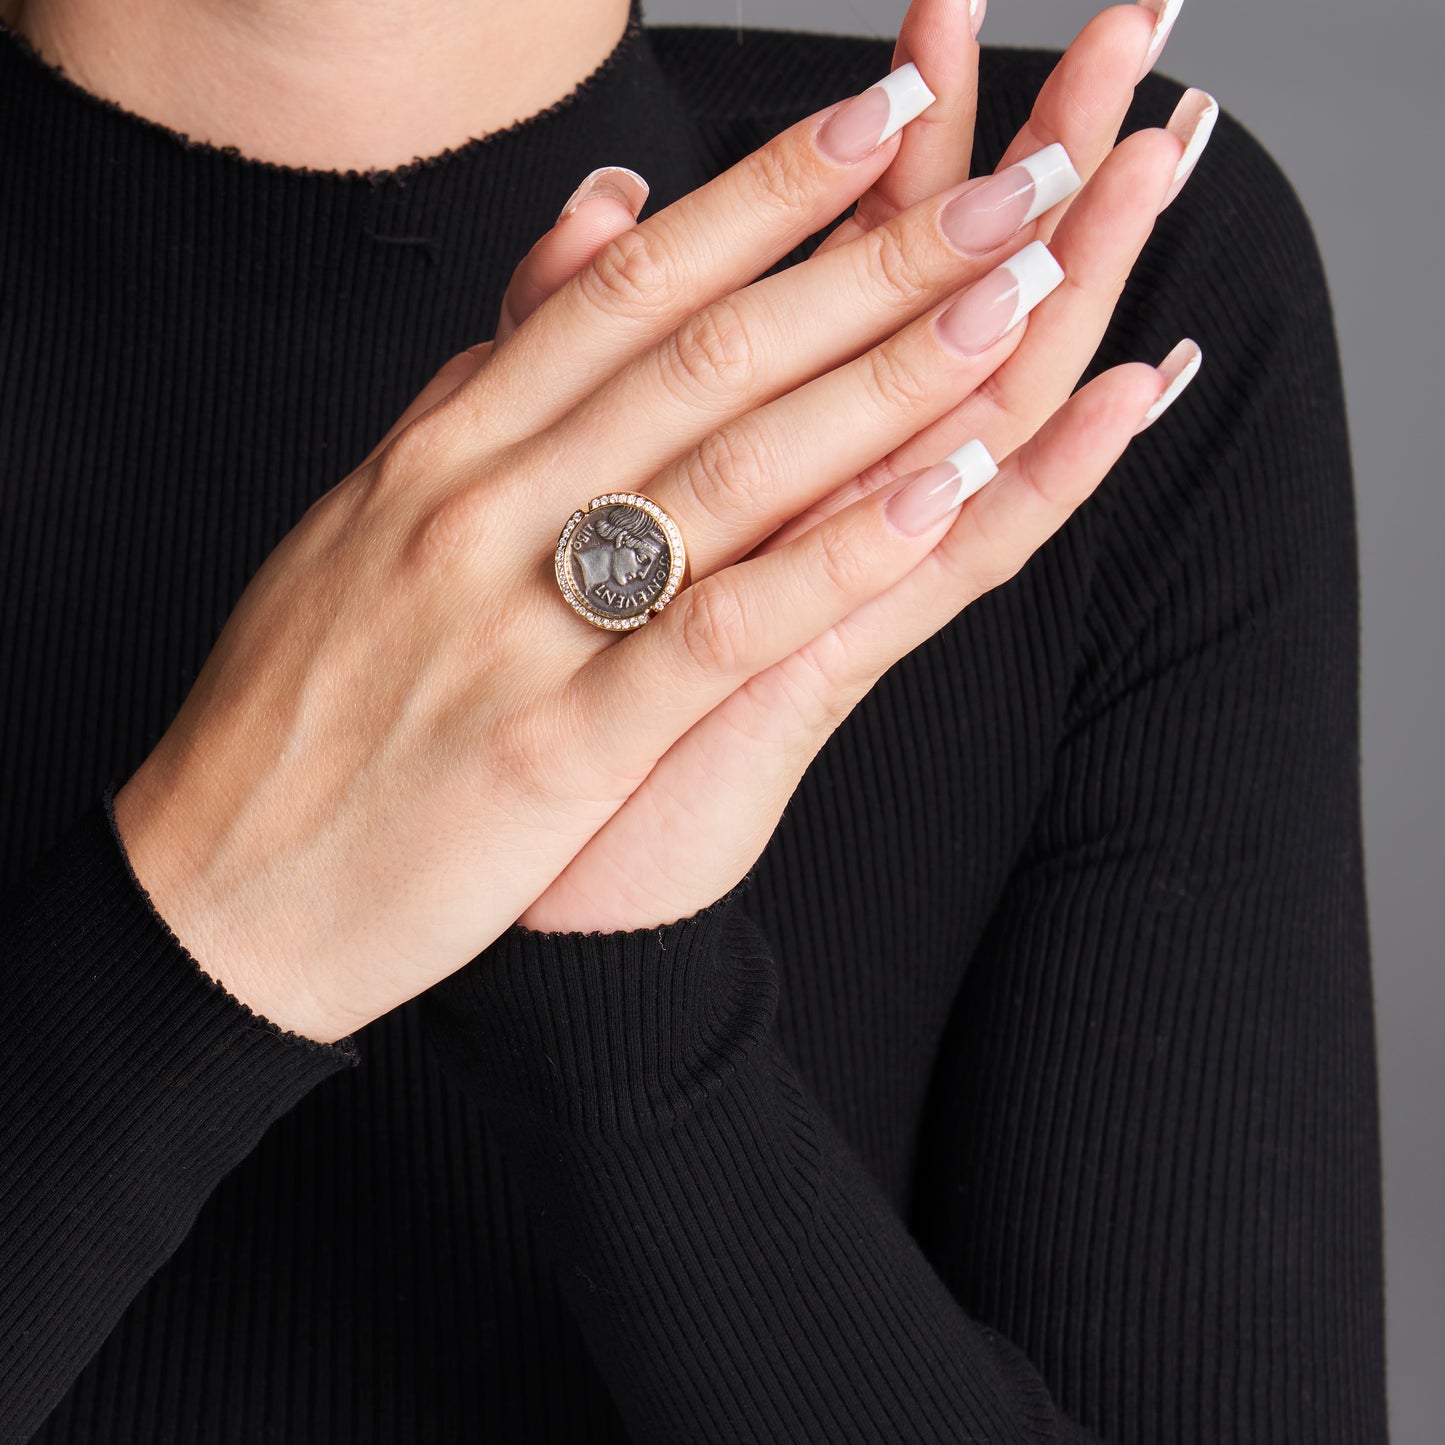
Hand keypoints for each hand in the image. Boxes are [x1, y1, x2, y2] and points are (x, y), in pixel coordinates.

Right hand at [109, 16, 1188, 1044]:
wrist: (216, 885)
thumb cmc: (303, 705)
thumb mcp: (374, 516)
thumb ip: (487, 384)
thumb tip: (585, 239)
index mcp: (446, 446)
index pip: (629, 285)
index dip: (766, 191)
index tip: (880, 120)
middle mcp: (483, 503)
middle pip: (706, 351)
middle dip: (872, 256)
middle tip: (1009, 181)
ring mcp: (517, 621)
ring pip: (727, 469)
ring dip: (887, 377)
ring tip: (1014, 298)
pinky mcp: (553, 747)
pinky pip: (712, 633)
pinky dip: (834, 559)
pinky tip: (939, 497)